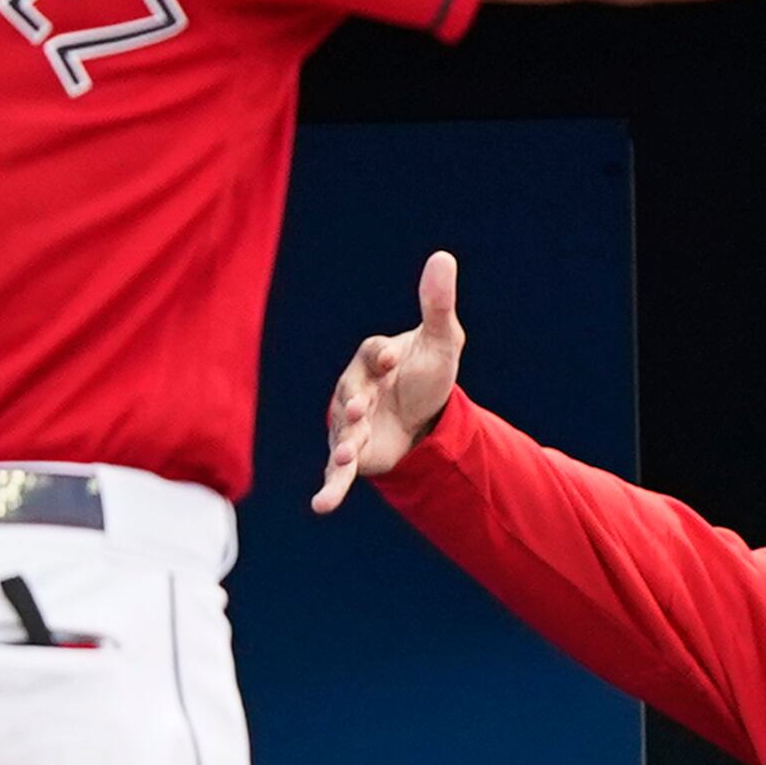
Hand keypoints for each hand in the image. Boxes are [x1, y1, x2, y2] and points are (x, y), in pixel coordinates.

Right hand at [316, 249, 465, 511]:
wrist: (426, 416)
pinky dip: (330, 488)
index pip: (374, 353)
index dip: (381, 355)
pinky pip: (337, 473)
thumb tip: (444, 257)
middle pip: (350, 395)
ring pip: (341, 434)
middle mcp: (355, 390)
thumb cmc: (428, 371)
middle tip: (358, 410)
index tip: (393, 357)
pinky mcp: (355, 456)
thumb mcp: (442, 340)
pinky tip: (321, 507)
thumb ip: (438, 304)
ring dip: (342, 445)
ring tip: (345, 458)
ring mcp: (351, 425)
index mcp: (375, 358)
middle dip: (353, 403)